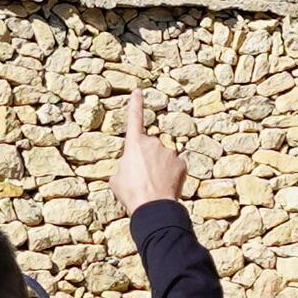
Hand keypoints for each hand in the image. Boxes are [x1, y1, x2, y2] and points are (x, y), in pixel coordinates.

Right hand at [112, 94, 185, 215]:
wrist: (153, 206)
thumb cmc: (131, 193)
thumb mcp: (116, 179)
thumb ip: (124, 168)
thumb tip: (128, 170)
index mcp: (134, 143)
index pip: (134, 118)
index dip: (135, 103)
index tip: (138, 91)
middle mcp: (153, 142)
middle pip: (150, 148)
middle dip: (147, 160)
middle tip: (142, 179)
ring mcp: (169, 152)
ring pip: (163, 158)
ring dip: (159, 169)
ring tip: (153, 186)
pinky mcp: (181, 163)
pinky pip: (175, 167)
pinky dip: (170, 175)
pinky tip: (165, 187)